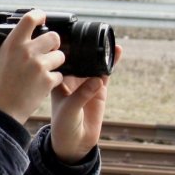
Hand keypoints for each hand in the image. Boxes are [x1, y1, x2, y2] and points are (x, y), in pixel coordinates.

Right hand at [0, 9, 65, 123]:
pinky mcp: (48, 81)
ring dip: (54, 61)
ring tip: (44, 68)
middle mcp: (29, 52)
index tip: (40, 18)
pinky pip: (59, 74)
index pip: (31, 18)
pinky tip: (43, 83)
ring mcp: (40, 66)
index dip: (38, 15)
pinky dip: (53, 79)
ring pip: (60, 56)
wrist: (0, 112)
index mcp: (13, 43)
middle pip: (54, 36)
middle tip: (46, 49)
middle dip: (52, 42)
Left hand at [50, 44, 122, 163]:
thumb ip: (81, 95)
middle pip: (77, 58)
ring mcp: (85, 83)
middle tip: (90, 32)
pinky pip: (106, 73)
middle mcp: (70, 79)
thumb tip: (96, 81)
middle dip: (82, 46)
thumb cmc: (63, 126)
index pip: (59, 61)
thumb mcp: (69, 110)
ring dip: (99, 52)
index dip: (62, 48)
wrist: (74, 143)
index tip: (67, 35)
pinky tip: (117, 51)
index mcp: (56, 81)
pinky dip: (111, 62)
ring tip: (107, 39)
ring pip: (93, 63)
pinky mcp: (99, 89)